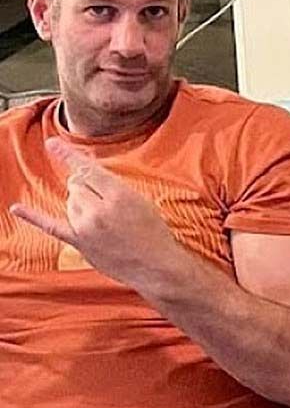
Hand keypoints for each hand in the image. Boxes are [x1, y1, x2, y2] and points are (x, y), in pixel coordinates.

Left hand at [10, 137, 179, 288]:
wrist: (155, 265)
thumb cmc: (152, 231)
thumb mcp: (141, 200)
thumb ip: (113, 186)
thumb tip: (83, 177)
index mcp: (119, 195)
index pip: (88, 170)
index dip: (71, 156)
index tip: (52, 143)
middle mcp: (100, 210)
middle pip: (76, 185)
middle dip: (87, 186)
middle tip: (105, 200)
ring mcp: (87, 228)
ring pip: (69, 201)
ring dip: (81, 203)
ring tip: (103, 218)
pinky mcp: (79, 243)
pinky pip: (51, 226)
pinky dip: (32, 217)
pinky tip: (16, 208)